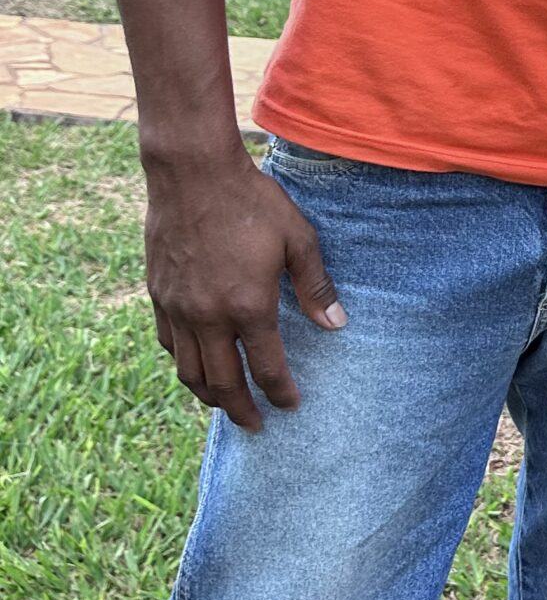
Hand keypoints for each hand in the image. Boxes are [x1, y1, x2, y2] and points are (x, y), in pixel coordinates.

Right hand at [143, 143, 346, 428]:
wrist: (192, 174)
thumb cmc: (251, 201)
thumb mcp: (298, 238)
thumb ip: (315, 286)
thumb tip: (336, 325)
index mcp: (248, 306)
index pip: (266, 369)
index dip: (280, 393)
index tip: (291, 406)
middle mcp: (208, 316)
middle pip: (223, 383)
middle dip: (242, 410)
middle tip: (256, 426)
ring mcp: (178, 308)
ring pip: (189, 371)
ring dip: (209, 396)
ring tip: (225, 406)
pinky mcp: (158, 295)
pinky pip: (169, 344)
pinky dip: (183, 364)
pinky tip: (196, 366)